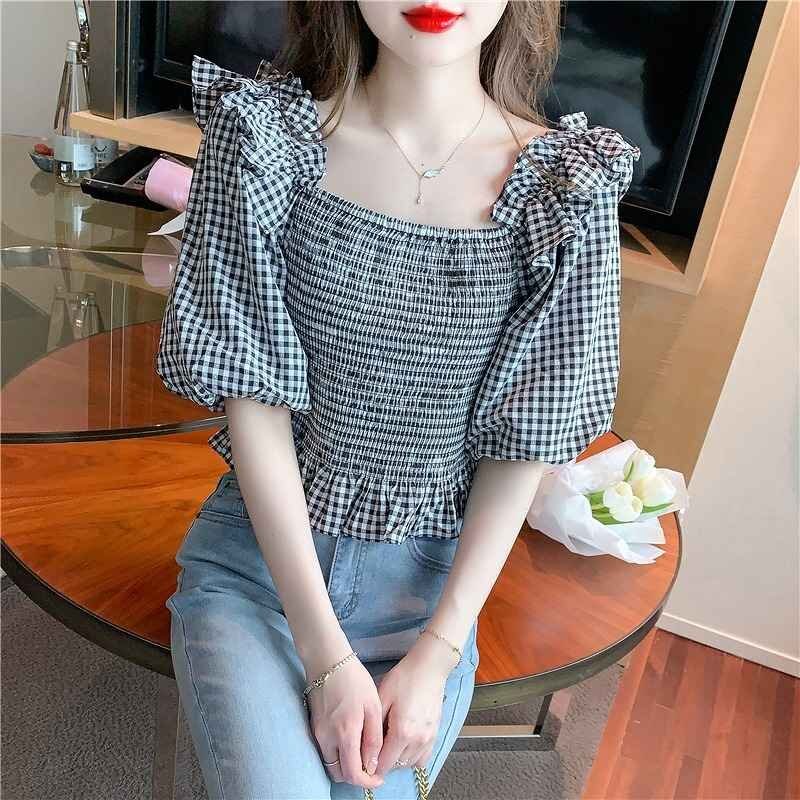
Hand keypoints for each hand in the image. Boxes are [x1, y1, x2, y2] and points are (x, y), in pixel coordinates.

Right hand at [306, 656, 384, 790]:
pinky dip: (337, 754)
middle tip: (370, 765)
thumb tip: (373, 765)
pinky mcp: (313, 726)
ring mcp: (317, 733)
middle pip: (339, 773)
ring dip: (345, 765)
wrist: (327, 660)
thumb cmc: (354, 679)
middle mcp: (327, 738)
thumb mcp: (373, 706)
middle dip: (355, 775)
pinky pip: (325, 750)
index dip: (367, 781)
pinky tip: (350, 740)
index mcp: (345, 733)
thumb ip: (373, 738)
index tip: (378, 777)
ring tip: (362, 752)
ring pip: (330, 763)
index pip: (352, 774)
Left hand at [373, 636, 457, 777]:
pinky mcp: (435, 734)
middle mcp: (417, 741)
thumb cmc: (403, 678)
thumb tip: (366, 748)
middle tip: (373, 750)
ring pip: (409, 764)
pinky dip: (412, 757)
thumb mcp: (382, 697)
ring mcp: (429, 739)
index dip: (371, 765)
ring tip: (387, 746)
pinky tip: (404, 745)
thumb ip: (374, 727)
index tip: (363, 760)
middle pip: (396, 766)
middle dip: (383, 763)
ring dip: (397, 761)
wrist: (429, 668)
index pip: (384, 764)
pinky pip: (423, 758)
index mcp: (402, 732)